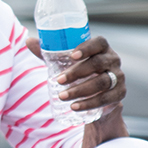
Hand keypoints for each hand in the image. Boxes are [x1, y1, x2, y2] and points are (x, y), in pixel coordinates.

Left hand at [26, 33, 129, 147]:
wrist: (95, 96)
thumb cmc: (78, 73)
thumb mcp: (64, 63)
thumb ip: (48, 53)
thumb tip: (29, 40)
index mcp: (101, 49)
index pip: (99, 42)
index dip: (87, 48)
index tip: (71, 56)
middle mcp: (113, 60)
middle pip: (98, 63)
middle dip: (77, 72)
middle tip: (58, 80)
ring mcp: (118, 77)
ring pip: (102, 82)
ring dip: (81, 90)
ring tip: (62, 96)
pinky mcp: (119, 93)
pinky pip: (106, 99)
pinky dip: (90, 103)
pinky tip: (75, 106)